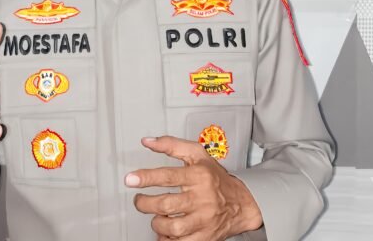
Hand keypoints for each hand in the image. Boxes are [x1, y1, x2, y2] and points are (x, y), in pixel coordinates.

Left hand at [126, 135, 262, 240]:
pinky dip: (169, 240)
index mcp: (198, 175)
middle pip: (166, 204)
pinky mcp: (205, 237)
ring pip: (173, 228)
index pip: (168, 176)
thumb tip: (148, 141)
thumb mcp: (197, 154)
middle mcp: (201, 198)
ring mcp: (204, 220)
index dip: (146, 177)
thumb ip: (171, 145)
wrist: (241, 202)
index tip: (130, 179)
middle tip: (139, 200)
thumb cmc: (216, 177)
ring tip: (155, 216)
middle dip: (145, 203)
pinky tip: (166, 232)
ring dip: (157, 223)